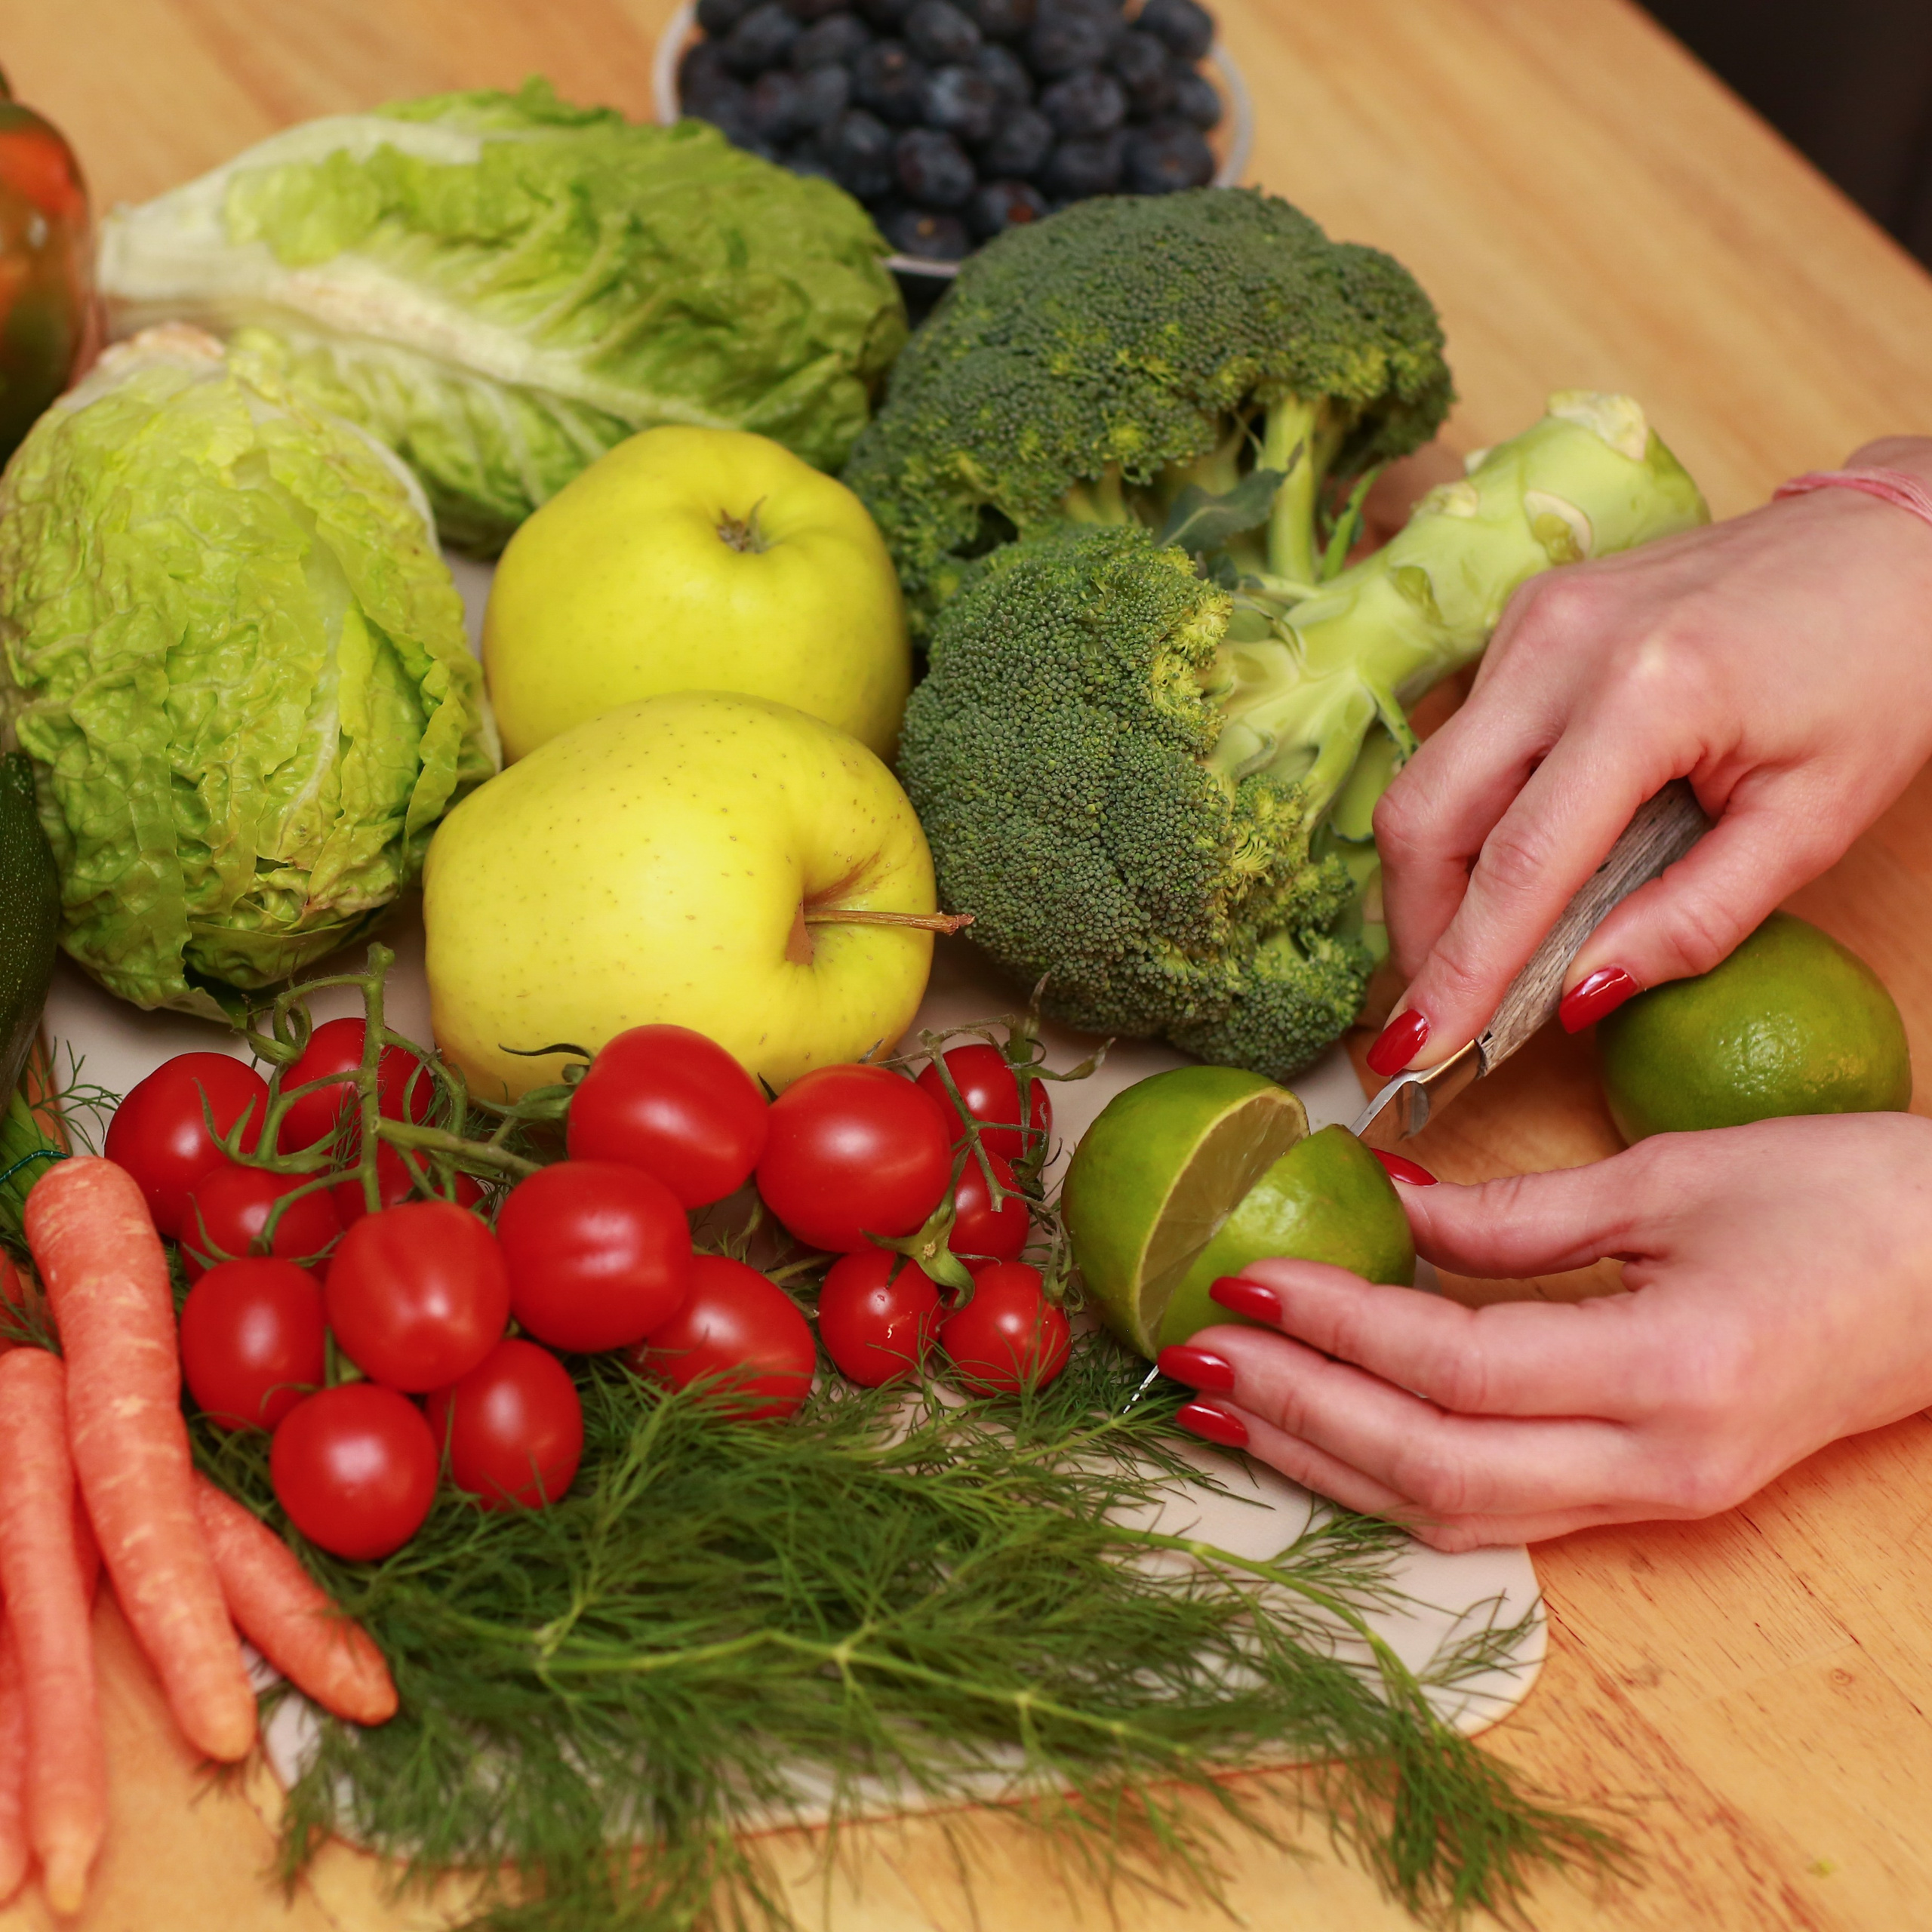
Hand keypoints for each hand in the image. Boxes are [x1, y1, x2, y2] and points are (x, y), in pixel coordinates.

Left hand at [1156, 1113, 1931, 1548]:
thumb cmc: (1850, 1202)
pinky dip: (1397, 1475)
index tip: (1237, 1277)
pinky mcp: (1656, 1495)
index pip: (1453, 1367)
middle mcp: (1658, 1466)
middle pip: (1435, 1468)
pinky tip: (1329, 1432)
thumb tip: (1380, 1204)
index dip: (1335, 1325)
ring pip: (1458, 1510)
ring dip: (1329, 1460)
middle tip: (1190, 1352)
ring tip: (1224, 1407)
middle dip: (1300, 1412)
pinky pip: (1500, 1508)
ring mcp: (1659, 1498)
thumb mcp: (1670, 1179)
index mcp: (1669, 1373)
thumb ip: (1512, 1212)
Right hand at [1366, 436, 1931, 1071]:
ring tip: (1478, 947)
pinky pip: (1462, 739)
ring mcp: (1535, 620)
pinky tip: (1516, 861)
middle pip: (1425, 814)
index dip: (1458, 971)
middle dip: (1418, 929)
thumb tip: (1577, 998)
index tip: (1416, 1052)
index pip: (1518, 863)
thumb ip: (1693, 921)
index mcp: (1648, 693)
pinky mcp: (1529, 615)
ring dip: (1434, 878)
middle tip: (1441, 1009)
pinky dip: (1468, 819)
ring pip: (1426, 778)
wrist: (1902, 543)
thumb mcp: (1812, 823)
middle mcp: (1562, 643)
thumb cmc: (1882, 675)